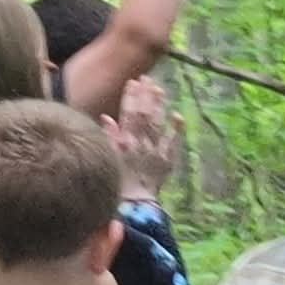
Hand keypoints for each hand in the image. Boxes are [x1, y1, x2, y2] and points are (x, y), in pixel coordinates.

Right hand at [103, 76, 181, 202]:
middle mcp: (140, 143)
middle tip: (147, 79)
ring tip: (160, 89)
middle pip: (144, 114)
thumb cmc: (116, 184)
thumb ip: (108, 137)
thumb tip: (107, 118)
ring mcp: (155, 151)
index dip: (131, 96)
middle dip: (146, 95)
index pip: (128, 113)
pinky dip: (177, 129)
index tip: (133, 82)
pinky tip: (178, 115)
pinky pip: (173, 143)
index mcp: (124, 141)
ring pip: (158, 123)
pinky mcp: (166, 162)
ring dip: (159, 105)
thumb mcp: (106, 159)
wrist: (133, 205)